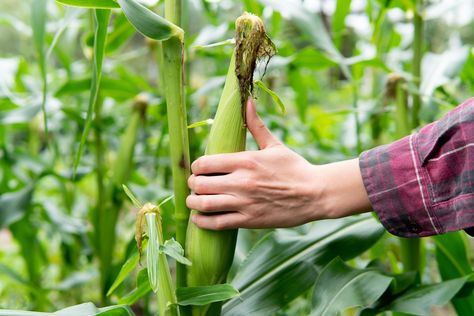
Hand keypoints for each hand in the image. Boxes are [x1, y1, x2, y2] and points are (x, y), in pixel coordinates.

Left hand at [186, 99, 371, 229]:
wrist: (315, 194)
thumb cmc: (295, 167)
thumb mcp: (275, 145)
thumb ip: (256, 125)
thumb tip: (247, 102)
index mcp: (246, 160)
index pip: (205, 163)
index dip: (196, 167)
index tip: (199, 169)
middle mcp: (242, 181)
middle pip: (200, 184)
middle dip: (193, 184)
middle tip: (195, 185)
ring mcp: (245, 203)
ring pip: (204, 205)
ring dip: (193, 203)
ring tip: (194, 201)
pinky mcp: (249, 220)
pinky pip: (217, 224)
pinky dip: (202, 221)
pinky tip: (200, 218)